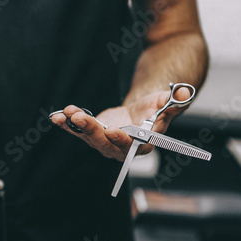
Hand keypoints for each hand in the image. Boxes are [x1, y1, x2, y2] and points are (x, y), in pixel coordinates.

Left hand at [50, 88, 190, 160]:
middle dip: (90, 130)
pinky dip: (66, 124)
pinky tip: (55, 117)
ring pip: (88, 136)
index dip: (121, 140)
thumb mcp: (165, 102)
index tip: (112, 131)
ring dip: (75, 125)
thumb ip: (174, 101)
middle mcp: (119, 147)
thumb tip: (185, 93)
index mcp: (140, 144)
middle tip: (78, 117)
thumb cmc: (155, 109)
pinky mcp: (93, 134)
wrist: (141, 112)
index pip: (130, 145)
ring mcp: (104, 141)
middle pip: (104, 142)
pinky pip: (78, 131)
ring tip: (66, 113)